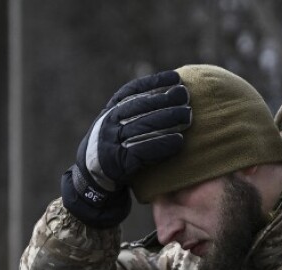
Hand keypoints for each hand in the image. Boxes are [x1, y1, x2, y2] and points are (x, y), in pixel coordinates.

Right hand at [61, 70, 191, 227]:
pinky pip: (143, 152)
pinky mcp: (118, 163)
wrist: (93, 178)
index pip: (132, 91)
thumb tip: (168, 92)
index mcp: (109, 110)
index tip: (175, 77)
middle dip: (165, 99)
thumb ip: (135, 109)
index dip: (154, 83)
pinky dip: (162, 146)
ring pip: (142, 127)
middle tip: (186, 95)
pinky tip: (179, 141)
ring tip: (188, 116)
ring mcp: (111, 143)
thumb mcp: (117, 123)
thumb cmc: (114, 147)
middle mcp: (108, 123)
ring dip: (167, 120)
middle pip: (140, 107)